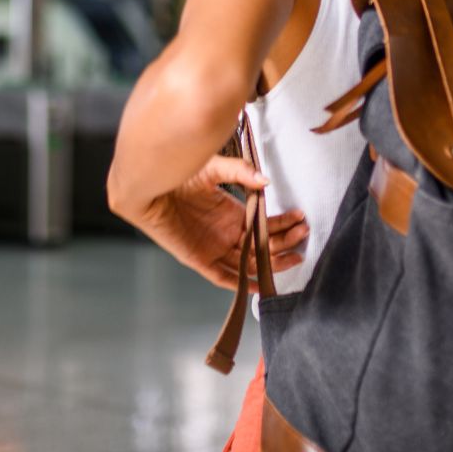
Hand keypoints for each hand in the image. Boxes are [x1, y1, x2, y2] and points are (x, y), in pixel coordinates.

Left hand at [130, 154, 309, 289]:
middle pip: (263, 247)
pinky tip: (260, 283)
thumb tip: (266, 182)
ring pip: (250, 263)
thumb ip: (240, 172)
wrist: (148, 185)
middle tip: (303, 234)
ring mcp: (214, 248)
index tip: (301, 219)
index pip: (265, 226)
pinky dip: (241, 283)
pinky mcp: (199, 260)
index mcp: (232, 215)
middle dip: (286, 242)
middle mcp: (227, 234)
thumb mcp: (213, 168)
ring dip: (273, 262)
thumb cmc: (178, 174)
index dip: (284, 225)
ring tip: (295, 255)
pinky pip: (224, 277)